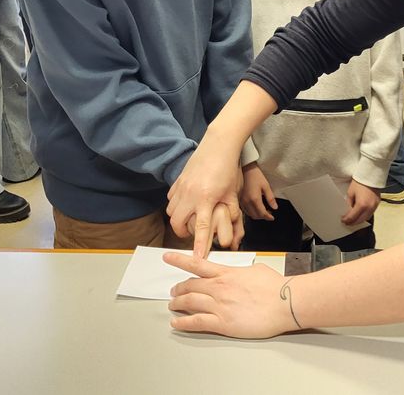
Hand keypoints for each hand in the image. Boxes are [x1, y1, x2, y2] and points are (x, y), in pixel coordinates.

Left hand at [166, 252, 301, 337]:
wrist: (284, 302)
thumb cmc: (275, 286)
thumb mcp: (256, 270)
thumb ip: (242, 272)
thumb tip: (240, 274)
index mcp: (227, 273)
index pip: (197, 264)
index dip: (179, 260)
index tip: (167, 256)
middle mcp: (219, 287)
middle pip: (190, 285)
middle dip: (179, 288)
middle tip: (173, 291)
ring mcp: (220, 305)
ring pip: (190, 301)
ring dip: (178, 303)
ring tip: (172, 305)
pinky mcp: (223, 323)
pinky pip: (196, 322)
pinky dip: (183, 322)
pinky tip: (176, 323)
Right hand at [167, 142, 242, 257]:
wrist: (219, 145)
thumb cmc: (228, 168)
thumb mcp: (232, 192)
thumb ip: (232, 212)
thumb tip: (233, 229)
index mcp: (206, 199)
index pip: (201, 228)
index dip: (198, 245)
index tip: (197, 258)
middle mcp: (190, 194)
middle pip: (177, 223)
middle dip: (182, 233)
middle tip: (191, 233)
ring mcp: (182, 187)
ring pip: (170, 211)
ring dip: (177, 219)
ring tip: (188, 218)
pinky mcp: (178, 180)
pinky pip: (170, 199)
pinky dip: (174, 205)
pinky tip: (184, 203)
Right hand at [240, 163, 277, 220]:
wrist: (245, 168)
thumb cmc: (255, 175)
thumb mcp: (266, 185)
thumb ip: (270, 198)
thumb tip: (275, 208)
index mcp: (254, 199)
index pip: (262, 213)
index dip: (268, 217)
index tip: (272, 217)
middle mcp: (247, 202)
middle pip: (255, 216)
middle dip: (263, 217)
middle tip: (269, 214)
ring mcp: (242, 201)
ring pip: (250, 214)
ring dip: (257, 215)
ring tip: (263, 211)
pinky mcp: (239, 199)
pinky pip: (245, 210)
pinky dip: (251, 212)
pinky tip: (255, 208)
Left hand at [341, 179, 379, 224]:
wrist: (370, 175)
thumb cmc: (359, 182)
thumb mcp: (350, 193)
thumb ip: (349, 204)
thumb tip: (348, 212)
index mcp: (361, 205)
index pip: (353, 217)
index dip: (346, 220)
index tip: (343, 220)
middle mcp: (369, 208)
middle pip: (360, 220)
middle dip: (353, 222)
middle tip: (347, 222)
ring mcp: (374, 206)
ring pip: (366, 218)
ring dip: (359, 220)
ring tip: (353, 219)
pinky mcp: (377, 204)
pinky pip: (371, 213)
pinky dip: (365, 216)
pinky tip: (360, 214)